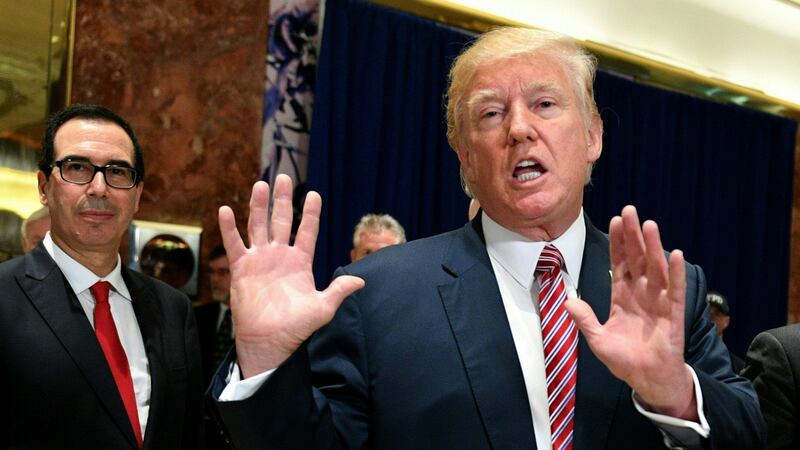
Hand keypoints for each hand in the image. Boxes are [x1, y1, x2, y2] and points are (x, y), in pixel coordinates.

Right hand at [218, 175, 364, 377]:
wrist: (270, 342)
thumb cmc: (296, 327)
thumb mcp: (323, 308)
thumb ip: (339, 290)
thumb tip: (362, 281)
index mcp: (301, 262)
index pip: (307, 231)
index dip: (311, 213)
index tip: (314, 194)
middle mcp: (280, 256)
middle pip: (282, 220)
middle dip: (283, 199)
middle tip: (283, 177)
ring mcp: (260, 260)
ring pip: (259, 226)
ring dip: (259, 206)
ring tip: (260, 185)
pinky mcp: (242, 268)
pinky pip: (234, 244)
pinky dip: (229, 227)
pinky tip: (226, 209)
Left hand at [564, 205, 696, 419]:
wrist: (648, 380)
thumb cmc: (624, 360)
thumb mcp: (597, 339)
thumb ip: (584, 320)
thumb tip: (567, 301)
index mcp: (622, 296)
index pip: (619, 262)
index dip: (617, 242)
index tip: (615, 221)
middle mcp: (641, 293)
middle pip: (636, 258)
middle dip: (632, 235)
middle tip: (630, 211)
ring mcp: (658, 301)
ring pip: (656, 268)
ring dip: (653, 247)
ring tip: (649, 225)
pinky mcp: (673, 313)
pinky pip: (675, 290)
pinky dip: (676, 273)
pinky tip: (676, 255)